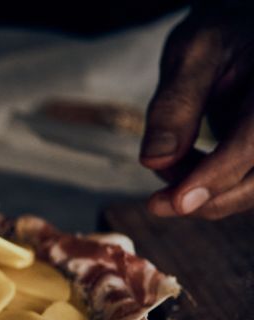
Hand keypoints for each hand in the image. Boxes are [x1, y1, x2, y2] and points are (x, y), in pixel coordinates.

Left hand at [140, 2, 253, 219]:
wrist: (241, 37)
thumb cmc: (221, 38)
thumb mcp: (192, 54)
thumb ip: (175, 104)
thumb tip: (154, 161)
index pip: (250, 145)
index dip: (213, 177)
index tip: (176, 203)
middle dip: (203, 198)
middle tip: (155, 202)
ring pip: (247, 190)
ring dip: (200, 192)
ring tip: (165, 163)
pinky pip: (240, 184)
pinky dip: (205, 185)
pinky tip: (179, 164)